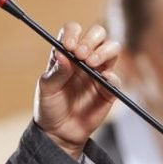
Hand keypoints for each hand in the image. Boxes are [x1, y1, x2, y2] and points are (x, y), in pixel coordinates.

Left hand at [34, 22, 120, 158]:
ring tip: (91, 63)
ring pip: (112, 48)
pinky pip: (116, 77)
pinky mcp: (108, 89)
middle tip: (81, 54)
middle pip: (98, 34)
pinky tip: (102, 79)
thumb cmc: (50, 107)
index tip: (69, 46)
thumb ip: (56, 72)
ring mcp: (98, 72)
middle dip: (92, 39)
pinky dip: (111, 75)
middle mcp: (84, 58)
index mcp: (67, 53)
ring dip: (104, 51)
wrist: (59, 133)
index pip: (73, 31)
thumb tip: (62, 53)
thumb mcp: (46, 89)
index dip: (73, 33)